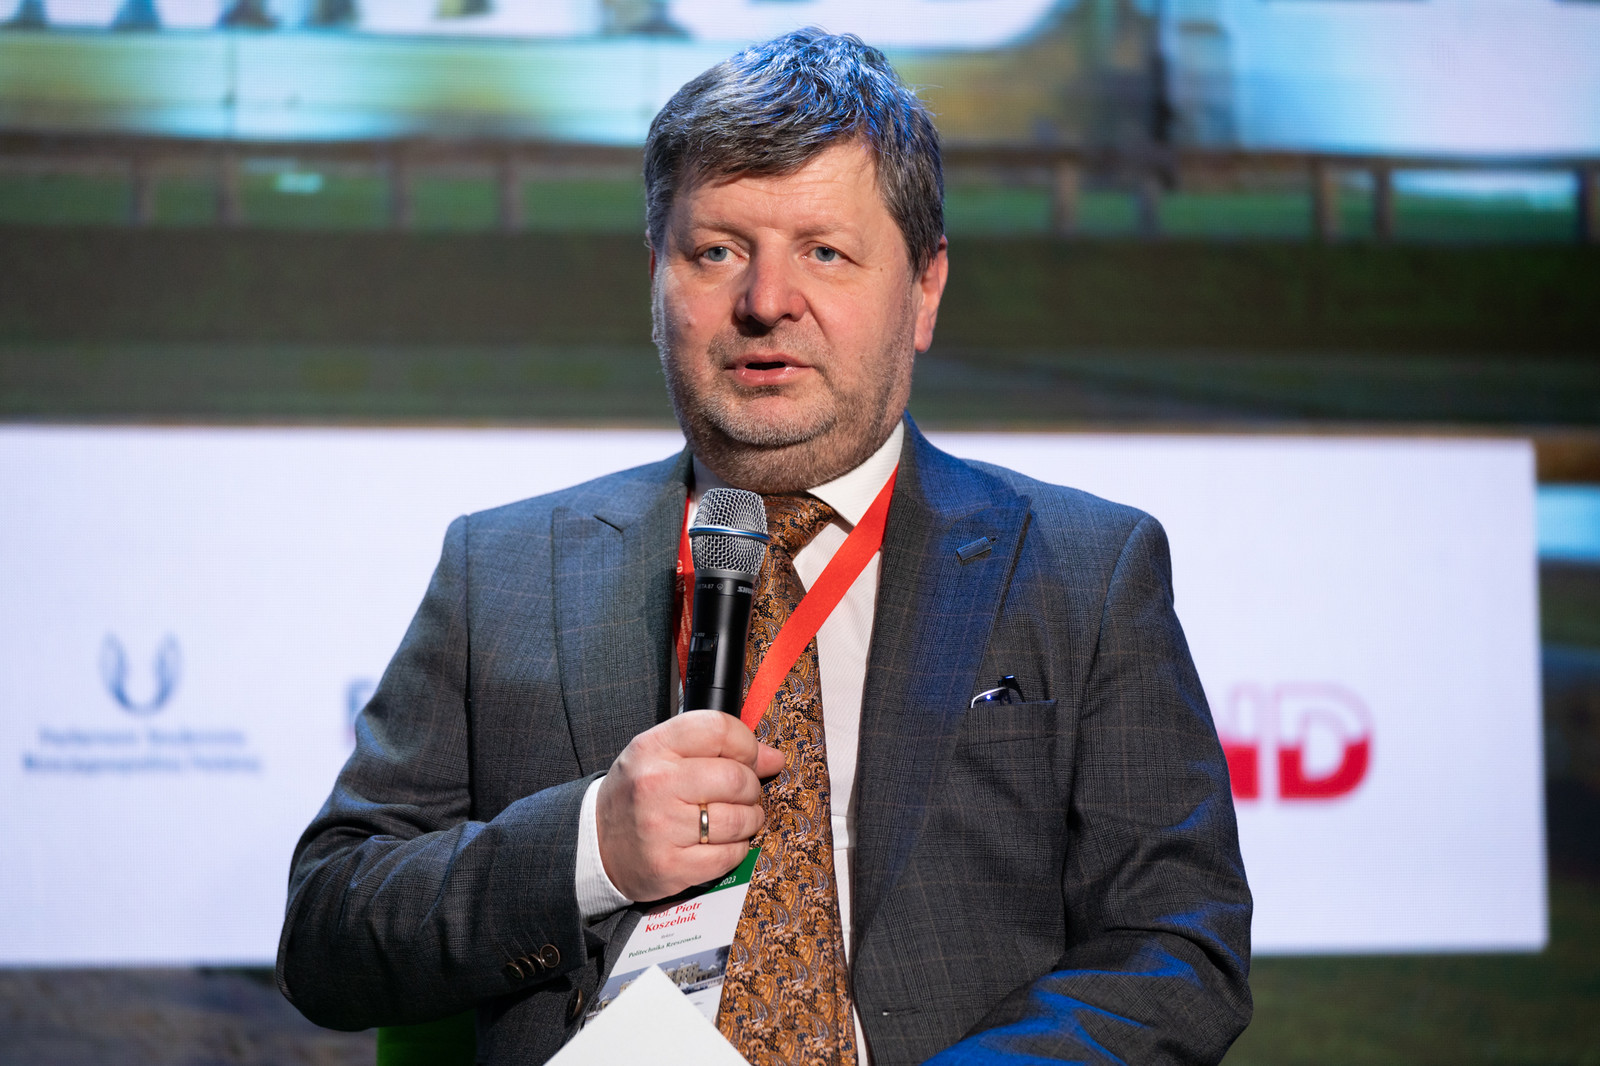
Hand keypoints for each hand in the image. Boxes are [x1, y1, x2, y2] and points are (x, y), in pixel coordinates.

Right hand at [596, 709, 783, 902]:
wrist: (596, 845)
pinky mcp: (671, 866)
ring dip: (750, 819)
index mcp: (653, 747)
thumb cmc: (639, 794)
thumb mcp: (663, 756)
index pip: (719, 729)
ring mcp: (662, 828)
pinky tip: (722, 842)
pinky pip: (729, 855)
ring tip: (737, 818)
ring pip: (739, 819)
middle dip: (751, 787)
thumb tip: (774, 757)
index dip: (746, 744)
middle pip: (736, 777)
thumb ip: (716, 749)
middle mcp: (656, 784)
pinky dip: (736, 849)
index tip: (749, 758)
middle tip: (742, 793)